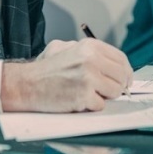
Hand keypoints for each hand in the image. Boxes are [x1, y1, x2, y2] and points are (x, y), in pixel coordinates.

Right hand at [1, 38, 132, 112]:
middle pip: (122, 76)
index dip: (126, 72)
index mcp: (90, 46)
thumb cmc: (45, 68)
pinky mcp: (84, 96)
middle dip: (117, 86)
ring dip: (104, 97)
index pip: (121, 59)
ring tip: (88, 94)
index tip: (125, 80)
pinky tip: (78, 101)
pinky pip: (100, 105)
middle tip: (107, 91)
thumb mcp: (66, 47)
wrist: (26, 84)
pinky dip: (91, 106)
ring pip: (115, 92)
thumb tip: (113, 64)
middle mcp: (92, 59)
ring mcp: (89, 78)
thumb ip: (89, 51)